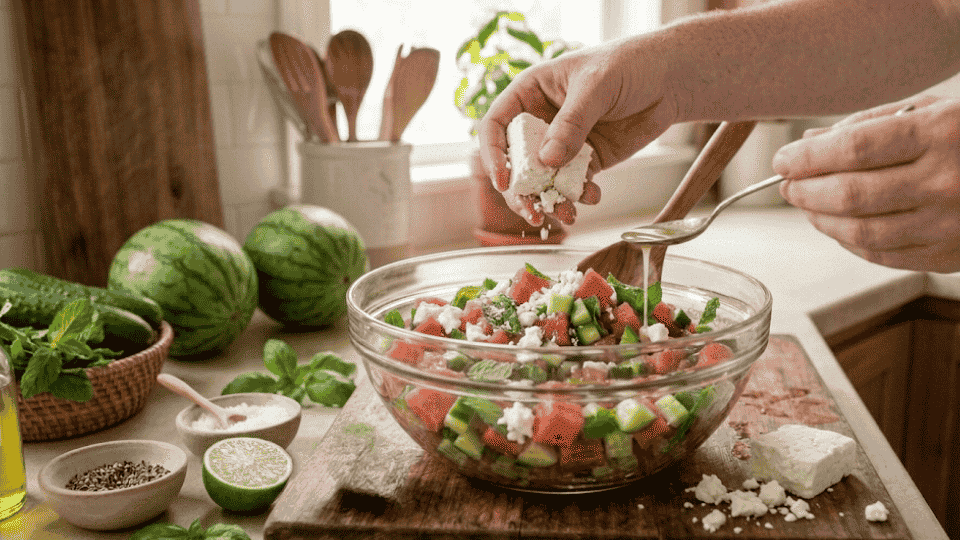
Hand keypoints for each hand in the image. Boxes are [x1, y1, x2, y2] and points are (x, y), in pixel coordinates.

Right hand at [477, 36, 678, 225]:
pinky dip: (579, 196)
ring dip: (550, 200)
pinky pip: (573, 185)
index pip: (496, 125)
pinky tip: (592, 196)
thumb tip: (547, 160)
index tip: (504, 179)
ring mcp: (562, 144)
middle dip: (521, 191)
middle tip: (534, 212)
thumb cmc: (627, 65)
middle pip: (515, 162)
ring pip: (542, 180)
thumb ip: (571, 122)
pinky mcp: (585, 161)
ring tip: (567, 214)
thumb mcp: (596, 85)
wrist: (668, 79)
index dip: (493, 153)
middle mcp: (540, 121)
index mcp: (529, 93)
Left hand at [774, 95, 959, 272]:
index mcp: (941, 133)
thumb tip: (809, 142)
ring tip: (806, 205)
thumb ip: (868, 125)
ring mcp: (949, 223)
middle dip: (805, 191)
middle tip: (787, 185)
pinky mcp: (950, 255)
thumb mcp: (933, 111)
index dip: (806, 158)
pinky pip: (882, 255)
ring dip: (820, 220)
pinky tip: (836, 226)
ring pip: (860, 232)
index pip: (852, 150)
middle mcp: (946, 181)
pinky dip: (848, 242)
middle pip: (850, 195)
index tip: (783, 160)